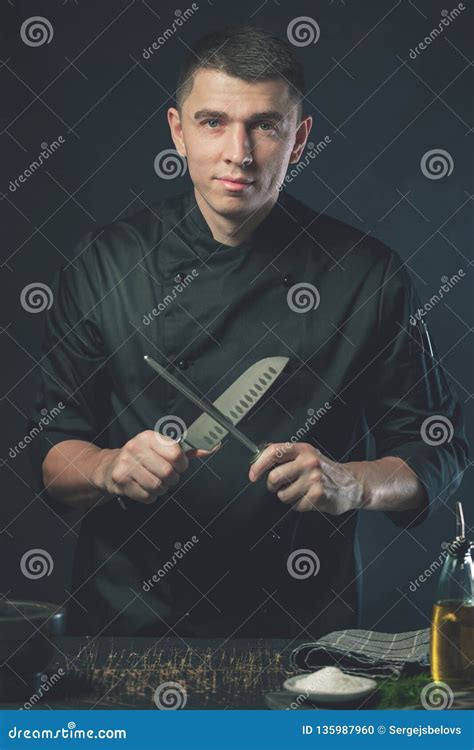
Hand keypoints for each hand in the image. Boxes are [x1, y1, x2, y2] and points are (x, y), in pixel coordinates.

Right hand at [97, 430, 219, 503]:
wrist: (110, 467)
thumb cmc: (141, 458)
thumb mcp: (161, 449)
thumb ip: (185, 451)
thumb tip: (211, 449)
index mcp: (149, 437)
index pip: (177, 454)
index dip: (182, 465)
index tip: (178, 467)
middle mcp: (136, 447)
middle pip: (168, 473)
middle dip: (171, 479)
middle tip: (166, 477)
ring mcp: (126, 464)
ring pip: (157, 486)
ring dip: (161, 489)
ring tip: (155, 482)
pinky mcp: (120, 480)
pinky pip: (147, 496)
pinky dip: (150, 496)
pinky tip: (143, 488)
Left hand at [248, 442, 363, 514]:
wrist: (352, 483)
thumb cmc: (324, 469)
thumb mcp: (307, 454)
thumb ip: (286, 455)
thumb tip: (259, 459)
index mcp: (303, 449)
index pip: (273, 452)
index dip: (258, 464)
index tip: (253, 475)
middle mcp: (308, 461)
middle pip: (274, 477)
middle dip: (273, 486)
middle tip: (279, 486)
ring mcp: (314, 479)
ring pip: (283, 495)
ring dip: (287, 497)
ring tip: (300, 492)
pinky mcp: (318, 496)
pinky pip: (295, 506)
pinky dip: (299, 505)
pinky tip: (309, 498)